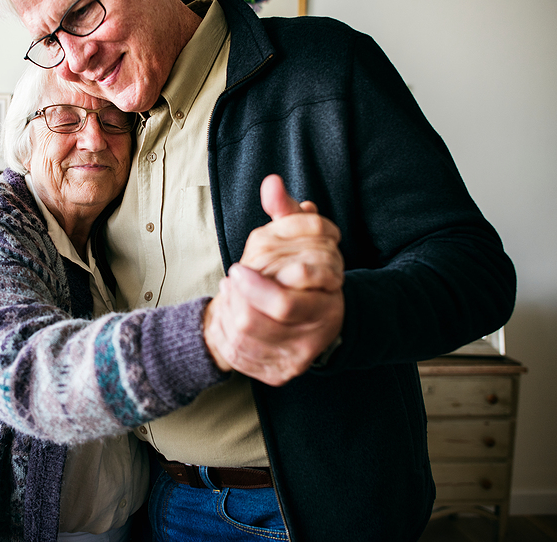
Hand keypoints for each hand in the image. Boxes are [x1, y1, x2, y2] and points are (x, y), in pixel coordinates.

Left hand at [203, 175, 344, 384]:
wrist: (313, 317)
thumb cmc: (303, 270)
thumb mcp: (299, 239)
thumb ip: (287, 213)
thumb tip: (271, 183)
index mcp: (328, 301)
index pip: (285, 302)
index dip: (255, 287)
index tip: (235, 269)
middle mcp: (317, 335)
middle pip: (258, 323)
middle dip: (234, 301)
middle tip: (228, 282)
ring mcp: (299, 358)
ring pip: (246, 341)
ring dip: (228, 315)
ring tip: (229, 295)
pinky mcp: (281, 374)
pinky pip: (245, 360)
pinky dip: (229, 337)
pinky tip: (230, 319)